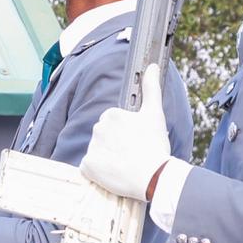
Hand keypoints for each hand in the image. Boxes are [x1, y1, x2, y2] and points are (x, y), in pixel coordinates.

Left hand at [81, 77, 172, 201]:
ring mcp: (91, 148)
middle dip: (115, 144)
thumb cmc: (155, 146)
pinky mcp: (87, 167)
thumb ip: (151, 88)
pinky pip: (89, 168)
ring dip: (107, 157)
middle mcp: (97, 129)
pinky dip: (99, 172)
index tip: (136, 141)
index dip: (125, 133)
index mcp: (111, 115)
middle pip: (103, 137)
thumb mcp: (155, 114)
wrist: (153, 176)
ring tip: (125, 164)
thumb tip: (151, 66)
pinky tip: (114, 172)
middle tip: (132, 153)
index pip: (113, 123)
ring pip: (98, 152)